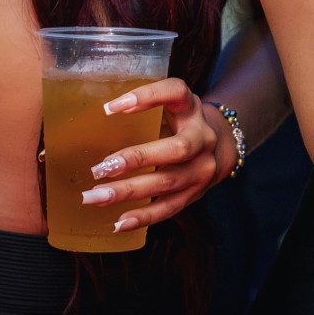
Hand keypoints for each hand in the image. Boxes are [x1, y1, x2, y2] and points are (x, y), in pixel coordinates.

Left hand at [77, 78, 230, 231]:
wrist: (224, 146)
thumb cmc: (183, 122)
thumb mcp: (171, 104)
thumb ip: (142, 106)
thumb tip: (89, 119)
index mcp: (191, 107)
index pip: (175, 93)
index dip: (147, 97)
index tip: (109, 108)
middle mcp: (202, 137)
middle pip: (177, 149)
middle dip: (137, 159)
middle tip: (101, 168)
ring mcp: (203, 168)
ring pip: (168, 182)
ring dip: (130, 191)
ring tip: (96, 196)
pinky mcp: (196, 193)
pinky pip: (170, 207)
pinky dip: (144, 216)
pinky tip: (119, 221)